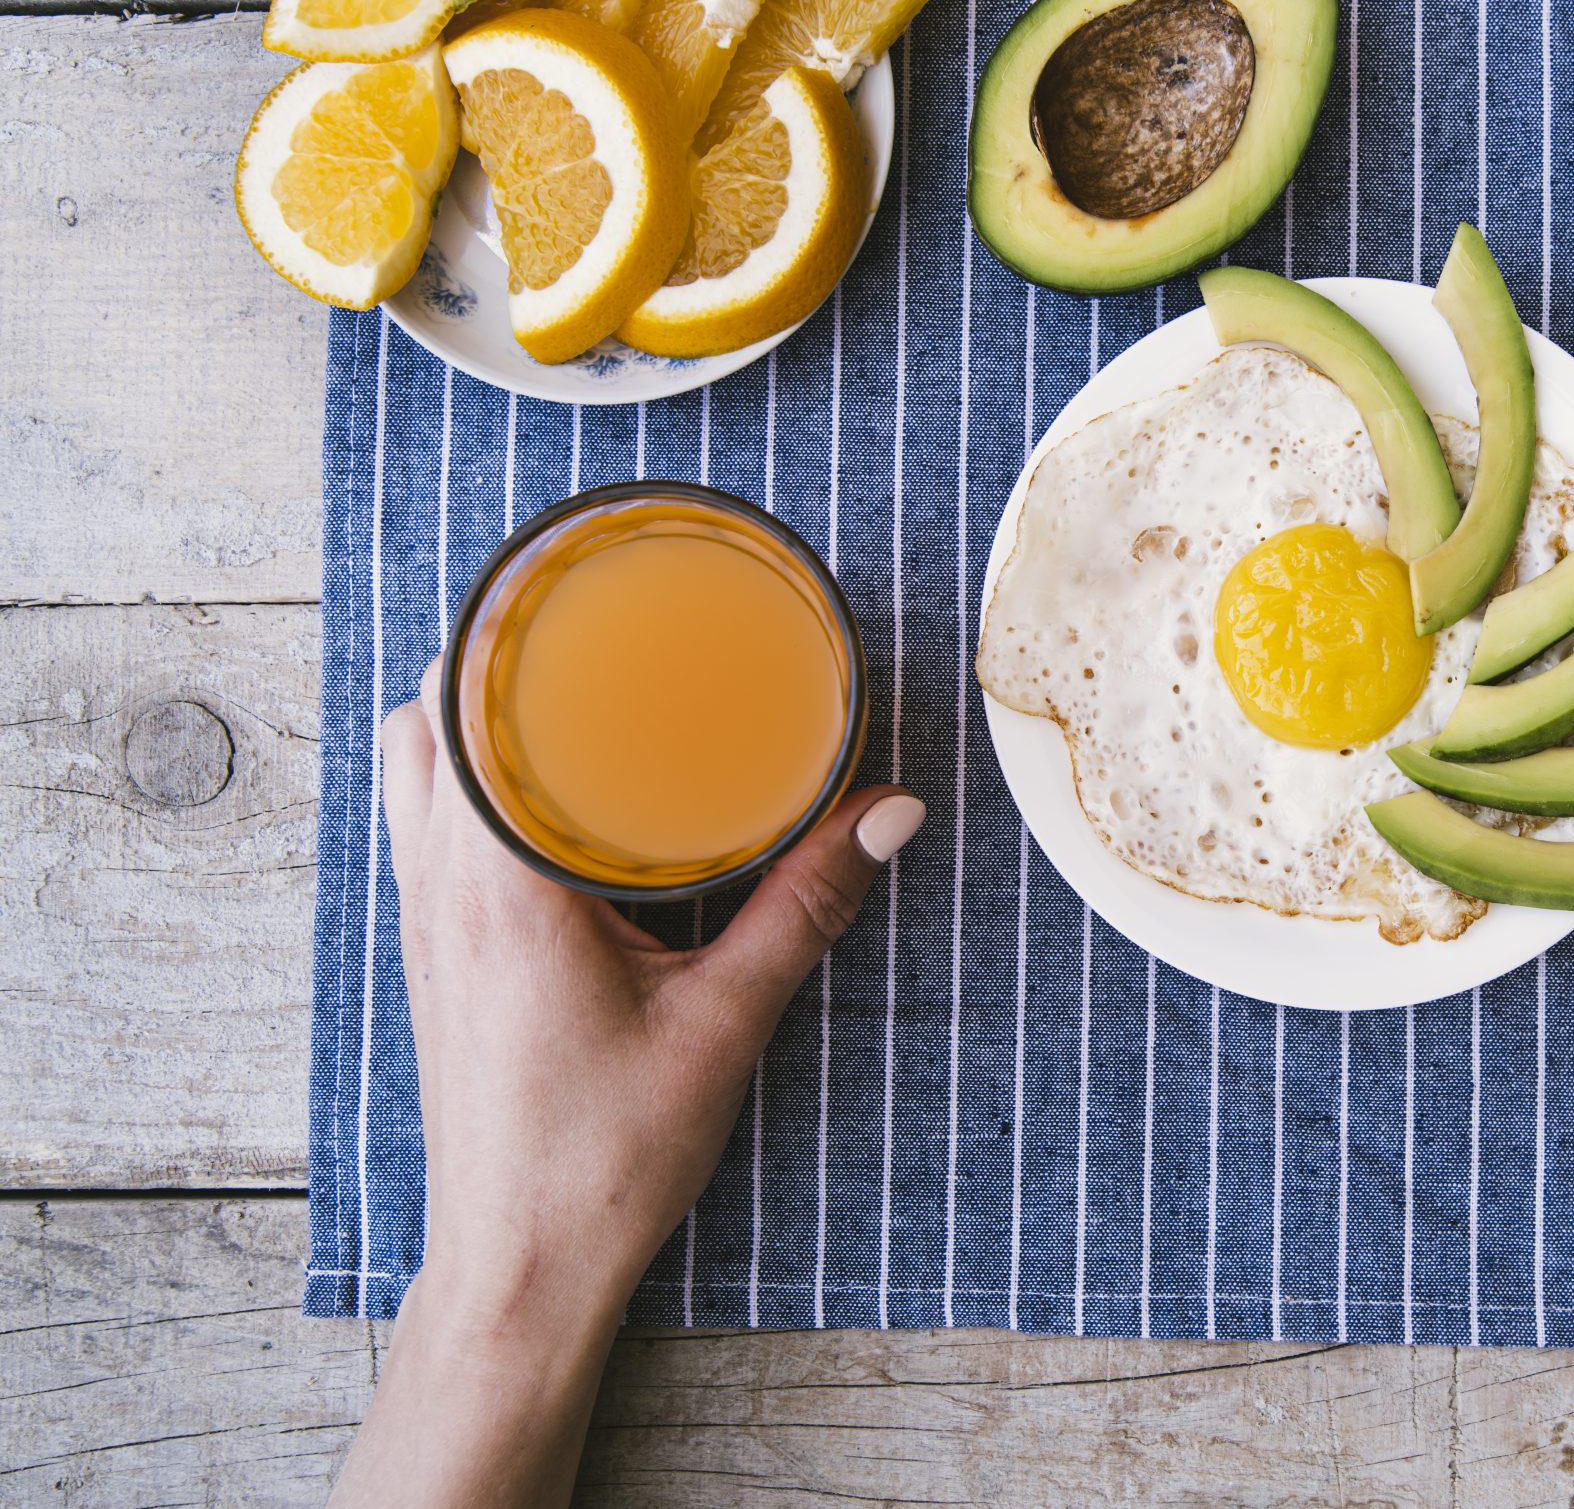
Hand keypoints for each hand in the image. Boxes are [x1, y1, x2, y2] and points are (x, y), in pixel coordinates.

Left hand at [329, 662, 921, 1508]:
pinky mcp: (435, 953)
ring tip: (569, 684)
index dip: (506, 623)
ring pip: (411, 766)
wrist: (521, 1269)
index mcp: (497, 883)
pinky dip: (466, 774)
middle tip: (592, 616)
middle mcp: (439, 887)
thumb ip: (807, 902)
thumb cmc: (602, 1160)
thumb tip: (891, 809)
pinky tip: (549, 788)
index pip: (463, 707)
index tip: (577, 575)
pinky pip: (425, 823)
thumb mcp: (726, 1022)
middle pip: (425, 714)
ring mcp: (423, 921)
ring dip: (472, 710)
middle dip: (495, 646)